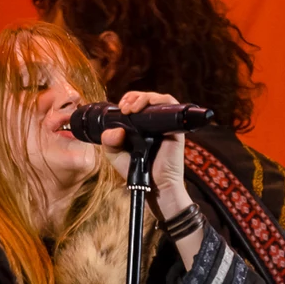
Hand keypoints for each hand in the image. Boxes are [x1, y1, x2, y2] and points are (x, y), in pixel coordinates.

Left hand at [103, 91, 191, 220]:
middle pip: (148, 98)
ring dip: (144, 97)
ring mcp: (166, 124)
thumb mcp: (115, 154)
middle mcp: (154, 123)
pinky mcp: (175, 128)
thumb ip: (109, 141)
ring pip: (160, 99)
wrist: (153, 186)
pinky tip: (147, 107)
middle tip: (125, 108)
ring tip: (132, 108)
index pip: (137, 103)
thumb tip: (116, 129)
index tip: (120, 107)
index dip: (129, 99)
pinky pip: (172, 106)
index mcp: (141, 125)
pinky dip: (160, 100)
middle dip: (134, 97)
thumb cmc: (135, 171)